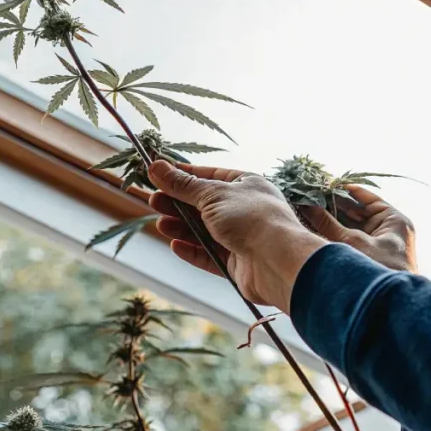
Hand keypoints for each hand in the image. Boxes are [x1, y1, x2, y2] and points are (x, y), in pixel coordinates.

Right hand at [147, 161, 326, 312]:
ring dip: (181, 227)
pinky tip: (175, 245)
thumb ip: (182, 184)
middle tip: (153, 201)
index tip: (158, 175)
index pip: (209, 176)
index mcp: (246, 185)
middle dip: (178, 203)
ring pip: (204, 231)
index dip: (183, 175)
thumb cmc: (251, 218)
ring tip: (160, 223)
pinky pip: (209, 255)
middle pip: (204, 205)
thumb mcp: (212, 194)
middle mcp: (245, 209)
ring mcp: (242, 237)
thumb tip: (156, 166)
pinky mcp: (237, 263)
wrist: (277, 260)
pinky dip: (192, 250)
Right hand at [299, 186, 416, 272]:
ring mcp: (379, 247)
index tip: (327, 185)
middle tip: (312, 199)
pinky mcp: (368, 260)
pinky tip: (317, 230)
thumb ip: (327, 223)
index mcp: (395, 221)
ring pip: (352, 228)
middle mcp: (388, 232)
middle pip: (359, 213)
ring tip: (310, 212)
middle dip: (335, 207)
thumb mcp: (351, 243)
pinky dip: (335, 237)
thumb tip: (307, 206)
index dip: (347, 191)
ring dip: (333, 222)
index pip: (369, 199)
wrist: (387, 308)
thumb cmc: (377, 271)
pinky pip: (350, 243)